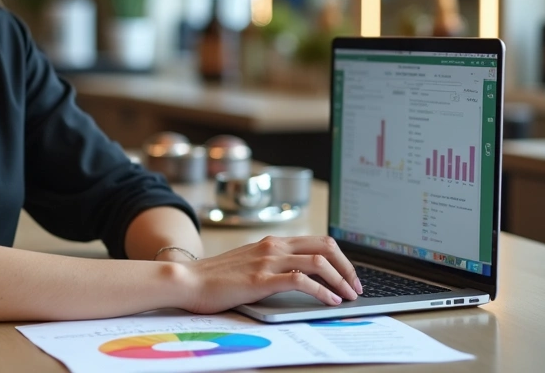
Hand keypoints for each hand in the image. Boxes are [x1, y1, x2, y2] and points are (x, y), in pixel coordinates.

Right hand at [174, 236, 362, 313]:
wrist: (188, 281)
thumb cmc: (216, 278)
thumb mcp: (250, 264)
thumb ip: (273, 265)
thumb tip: (302, 277)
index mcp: (273, 242)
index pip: (319, 241)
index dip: (341, 259)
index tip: (349, 278)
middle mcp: (274, 246)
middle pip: (326, 247)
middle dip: (348, 267)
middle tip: (355, 287)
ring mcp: (268, 260)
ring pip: (319, 262)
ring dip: (340, 280)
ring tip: (348, 296)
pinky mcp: (261, 279)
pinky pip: (301, 280)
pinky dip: (322, 291)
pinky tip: (329, 302)